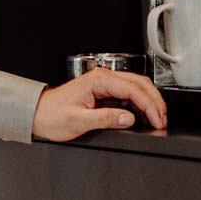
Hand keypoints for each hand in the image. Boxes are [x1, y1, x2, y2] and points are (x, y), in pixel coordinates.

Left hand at [32, 67, 166, 141]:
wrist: (37, 114)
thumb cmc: (52, 115)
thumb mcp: (78, 121)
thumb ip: (105, 119)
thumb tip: (128, 118)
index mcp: (98, 81)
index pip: (133, 89)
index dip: (149, 105)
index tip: (157, 119)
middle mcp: (103, 79)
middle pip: (140, 84)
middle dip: (155, 101)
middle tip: (163, 119)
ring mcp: (105, 85)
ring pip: (137, 88)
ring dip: (149, 102)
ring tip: (157, 118)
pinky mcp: (104, 93)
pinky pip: (128, 95)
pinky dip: (140, 105)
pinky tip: (144, 116)